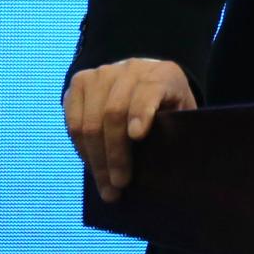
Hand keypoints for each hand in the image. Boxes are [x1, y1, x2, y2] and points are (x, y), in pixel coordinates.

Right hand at [62, 58, 195, 202]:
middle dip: (115, 154)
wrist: (144, 79)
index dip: (141, 112)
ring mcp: (102, 73)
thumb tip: (169, 166)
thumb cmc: (166, 105)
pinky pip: (73, 120)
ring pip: (90, 120)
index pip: (149, 90)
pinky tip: (92, 164)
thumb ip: (176, 129)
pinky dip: (80, 147)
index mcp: (163, 75)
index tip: (138, 136)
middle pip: (114, 112)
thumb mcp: (181, 113)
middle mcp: (131, 69)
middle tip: (119, 184)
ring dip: (95, 158)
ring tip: (105, 185)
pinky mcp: (80, 82)